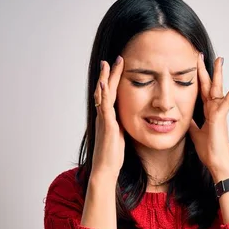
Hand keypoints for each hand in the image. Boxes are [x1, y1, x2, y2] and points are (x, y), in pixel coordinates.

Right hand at [91, 56, 124, 180]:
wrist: (105, 168)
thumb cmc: (112, 155)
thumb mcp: (120, 136)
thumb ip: (121, 125)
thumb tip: (126, 120)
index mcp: (109, 117)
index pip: (111, 95)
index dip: (113, 81)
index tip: (118, 67)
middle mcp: (104, 116)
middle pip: (105, 90)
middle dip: (108, 74)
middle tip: (111, 59)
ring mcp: (104, 119)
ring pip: (103, 95)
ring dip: (104, 79)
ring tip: (106, 64)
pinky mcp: (107, 125)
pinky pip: (104, 107)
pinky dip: (103, 95)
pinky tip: (103, 84)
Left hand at [188, 53, 228, 176]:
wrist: (216, 161)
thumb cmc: (209, 150)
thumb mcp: (195, 133)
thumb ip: (193, 123)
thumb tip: (185, 117)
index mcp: (208, 112)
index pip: (202, 92)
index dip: (198, 79)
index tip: (195, 67)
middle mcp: (214, 109)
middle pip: (209, 85)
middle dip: (206, 70)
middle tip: (202, 55)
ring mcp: (218, 112)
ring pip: (218, 88)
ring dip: (218, 74)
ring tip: (220, 59)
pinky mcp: (221, 116)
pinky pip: (227, 101)